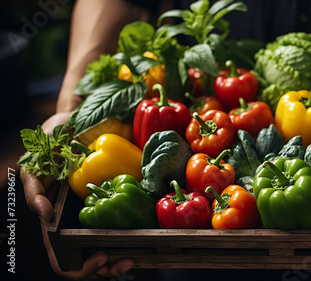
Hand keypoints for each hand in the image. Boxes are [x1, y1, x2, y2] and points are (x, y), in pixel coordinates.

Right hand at [21, 112, 135, 279]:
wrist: (78, 123)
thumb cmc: (51, 145)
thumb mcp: (37, 165)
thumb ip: (35, 190)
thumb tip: (45, 216)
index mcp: (58, 223)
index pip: (64, 259)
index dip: (80, 268)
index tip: (101, 258)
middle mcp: (79, 224)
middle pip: (90, 263)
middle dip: (107, 270)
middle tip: (125, 263)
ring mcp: (99, 217)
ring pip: (109, 252)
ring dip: (120, 263)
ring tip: (133, 260)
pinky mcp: (117, 204)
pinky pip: (126, 228)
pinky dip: (134, 238)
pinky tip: (144, 238)